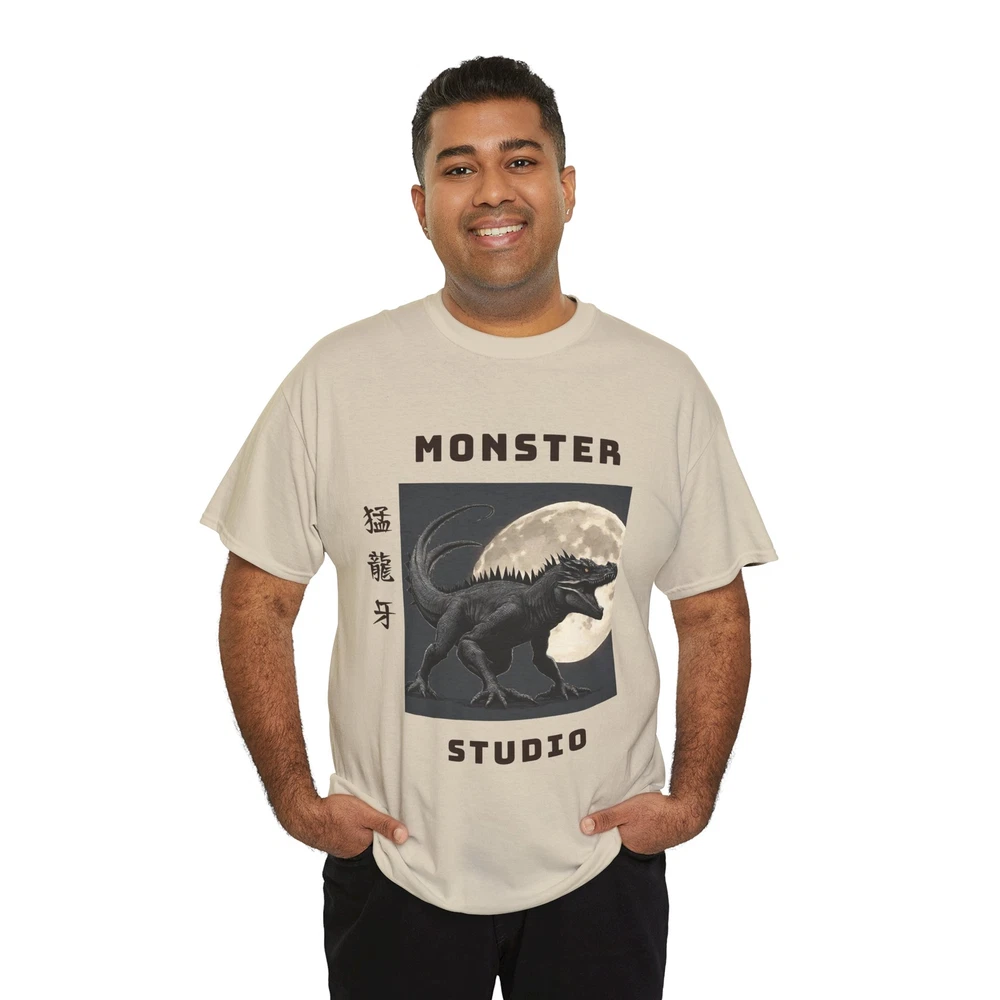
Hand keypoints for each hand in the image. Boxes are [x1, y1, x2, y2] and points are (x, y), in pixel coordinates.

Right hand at [279, 790, 408, 857]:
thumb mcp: (365, 814)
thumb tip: (404, 837)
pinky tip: (351, 821)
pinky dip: (352, 830)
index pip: (384, 844)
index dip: (390, 835)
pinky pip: (348, 837)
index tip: (398, 827)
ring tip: (367, 819)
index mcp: (365, 847)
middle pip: (372, 842)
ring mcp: (343, 847)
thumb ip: (384, 824)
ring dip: (364, 830)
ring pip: (360, 839)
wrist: (305, 815)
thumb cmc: (335, 813)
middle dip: (377, 833)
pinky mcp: (334, 841)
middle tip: (383, 819)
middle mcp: (354, 851)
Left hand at [579, 792, 709, 853]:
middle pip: (617, 838)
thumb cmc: (656, 811)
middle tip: (602, 817)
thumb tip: (583, 828)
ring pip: (629, 835)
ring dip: (625, 827)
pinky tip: (638, 818)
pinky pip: (640, 833)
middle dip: (610, 830)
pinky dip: (637, 826)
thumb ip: (606, 818)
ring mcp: (647, 844)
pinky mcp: (656, 837)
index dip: (598, 833)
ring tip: (620, 816)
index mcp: (626, 844)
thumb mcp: (626, 810)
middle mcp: (636, 848)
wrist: (686, 812)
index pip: (605, 841)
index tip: (587, 825)